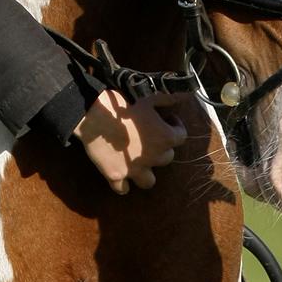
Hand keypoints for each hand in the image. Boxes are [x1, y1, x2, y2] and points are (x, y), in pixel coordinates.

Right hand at [73, 89, 188, 194]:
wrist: (93, 114)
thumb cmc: (123, 102)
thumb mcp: (149, 95)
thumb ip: (171, 96)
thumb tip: (188, 93)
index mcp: (165, 138)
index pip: (181, 136)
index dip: (175, 126)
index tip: (166, 119)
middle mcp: (154, 157)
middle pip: (166, 158)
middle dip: (160, 148)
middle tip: (149, 137)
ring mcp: (134, 170)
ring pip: (149, 181)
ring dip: (146, 172)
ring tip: (138, 161)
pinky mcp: (115, 175)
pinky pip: (123, 188)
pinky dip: (122, 183)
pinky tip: (119, 173)